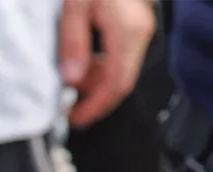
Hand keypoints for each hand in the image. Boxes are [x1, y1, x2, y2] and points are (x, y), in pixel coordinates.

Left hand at [59, 0, 158, 128]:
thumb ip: (72, 43)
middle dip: (97, 100)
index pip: (115, 84)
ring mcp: (140, 30)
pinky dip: (104, 67)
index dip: (96, 107)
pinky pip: (122, 56)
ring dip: (98, 83)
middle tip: (73, 111)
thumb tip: (72, 80)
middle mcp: (139, 34)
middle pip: (122, 82)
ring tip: (73, 86)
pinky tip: (85, 66)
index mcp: (126, 32)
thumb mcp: (74, 6)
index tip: (77, 120)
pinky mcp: (136, 26)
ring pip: (122, 70)